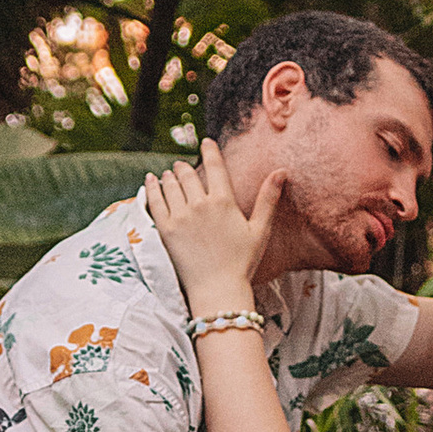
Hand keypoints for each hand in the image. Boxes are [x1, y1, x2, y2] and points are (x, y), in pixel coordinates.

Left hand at [144, 140, 281, 315]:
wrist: (217, 289)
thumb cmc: (242, 263)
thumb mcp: (259, 230)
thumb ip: (268, 198)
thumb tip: (281, 171)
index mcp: (224, 202)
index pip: (215, 166)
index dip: (209, 150)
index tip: (205, 142)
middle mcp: (200, 204)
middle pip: (188, 174)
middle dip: (185, 166)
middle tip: (182, 164)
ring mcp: (180, 216)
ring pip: (170, 185)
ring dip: (169, 175)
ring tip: (168, 172)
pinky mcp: (165, 230)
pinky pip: (154, 201)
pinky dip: (151, 187)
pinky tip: (150, 180)